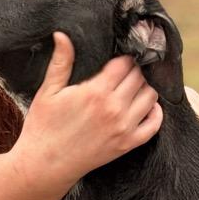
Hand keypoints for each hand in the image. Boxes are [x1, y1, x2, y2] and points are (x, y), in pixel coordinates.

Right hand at [14, 32, 163, 187]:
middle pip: (139, 77)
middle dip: (134, 70)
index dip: (123, 56)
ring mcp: (123, 128)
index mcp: (96, 91)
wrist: (44, 165)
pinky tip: (147, 107)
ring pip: (150, 97)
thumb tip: (62, 34)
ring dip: (145, 88)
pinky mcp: (126, 145)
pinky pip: (153, 126)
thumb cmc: (43, 127)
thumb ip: (61, 62)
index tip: (119, 56)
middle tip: (125, 70)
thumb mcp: (48, 91)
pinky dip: (155, 113)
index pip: (125, 63)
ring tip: (133, 86)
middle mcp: (114, 109)